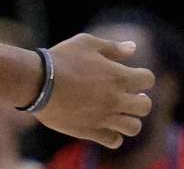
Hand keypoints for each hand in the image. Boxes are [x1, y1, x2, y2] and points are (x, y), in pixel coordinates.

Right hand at [33, 34, 154, 148]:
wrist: (36, 82)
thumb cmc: (60, 59)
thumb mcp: (85, 43)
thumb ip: (112, 46)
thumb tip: (133, 47)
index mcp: (118, 76)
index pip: (147, 79)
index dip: (141, 76)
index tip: (130, 75)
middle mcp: (116, 99)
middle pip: (145, 106)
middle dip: (139, 100)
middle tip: (127, 96)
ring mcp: (104, 117)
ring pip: (133, 127)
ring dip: (129, 119)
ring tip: (117, 113)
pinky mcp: (90, 131)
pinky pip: (114, 140)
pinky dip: (113, 135)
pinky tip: (104, 125)